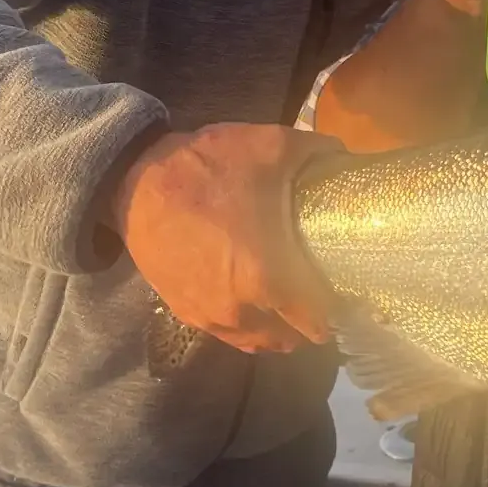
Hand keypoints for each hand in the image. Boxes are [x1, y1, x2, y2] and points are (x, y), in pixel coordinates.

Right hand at [114, 123, 336, 353]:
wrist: (138, 181)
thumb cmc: (211, 165)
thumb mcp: (274, 145)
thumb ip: (321, 153)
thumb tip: (349, 159)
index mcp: (269, 274)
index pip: (315, 318)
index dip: (334, 312)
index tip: (346, 301)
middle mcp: (240, 307)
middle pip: (287, 336)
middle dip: (307, 324)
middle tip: (320, 302)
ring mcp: (210, 315)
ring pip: (256, 341)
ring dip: (277, 332)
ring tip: (290, 313)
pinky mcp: (186, 311)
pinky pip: (227, 334)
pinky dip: (247, 328)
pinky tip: (255, 309)